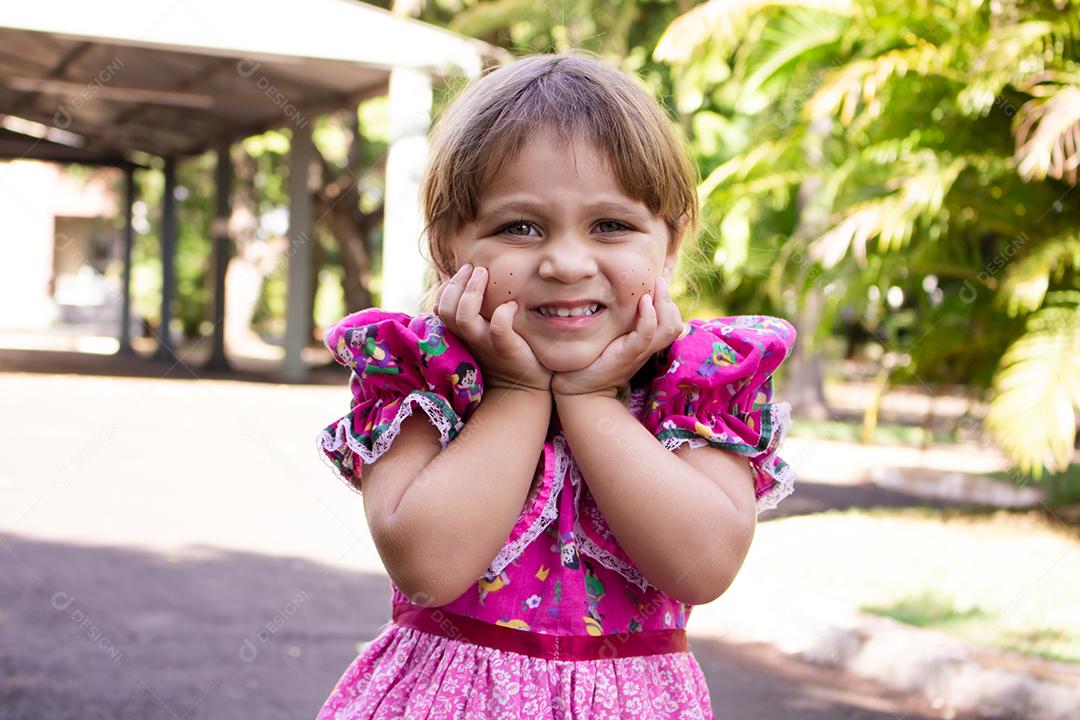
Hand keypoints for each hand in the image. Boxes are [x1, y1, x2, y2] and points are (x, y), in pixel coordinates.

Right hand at [435, 263, 552, 391]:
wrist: (525, 386)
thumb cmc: (505, 352)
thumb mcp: (485, 330)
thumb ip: (476, 310)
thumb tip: (474, 280)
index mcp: (460, 333)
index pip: (440, 306)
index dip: (447, 287)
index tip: (464, 271)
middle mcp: (468, 338)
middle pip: (445, 309)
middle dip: (457, 283)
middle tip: (474, 268)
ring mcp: (485, 344)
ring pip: (463, 317)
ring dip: (472, 292)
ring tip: (484, 273)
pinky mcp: (506, 349)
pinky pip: (498, 329)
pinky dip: (503, 314)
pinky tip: (511, 305)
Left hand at [550, 275, 683, 397]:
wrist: (578, 388)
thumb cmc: (591, 359)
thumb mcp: (610, 336)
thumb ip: (619, 321)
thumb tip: (614, 293)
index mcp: (645, 342)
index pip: (671, 320)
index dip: (670, 300)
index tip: (660, 280)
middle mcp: (647, 347)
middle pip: (675, 323)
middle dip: (670, 298)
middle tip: (659, 279)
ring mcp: (639, 352)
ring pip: (668, 327)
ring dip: (664, 303)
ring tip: (656, 285)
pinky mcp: (627, 355)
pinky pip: (646, 334)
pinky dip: (648, 316)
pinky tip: (643, 301)